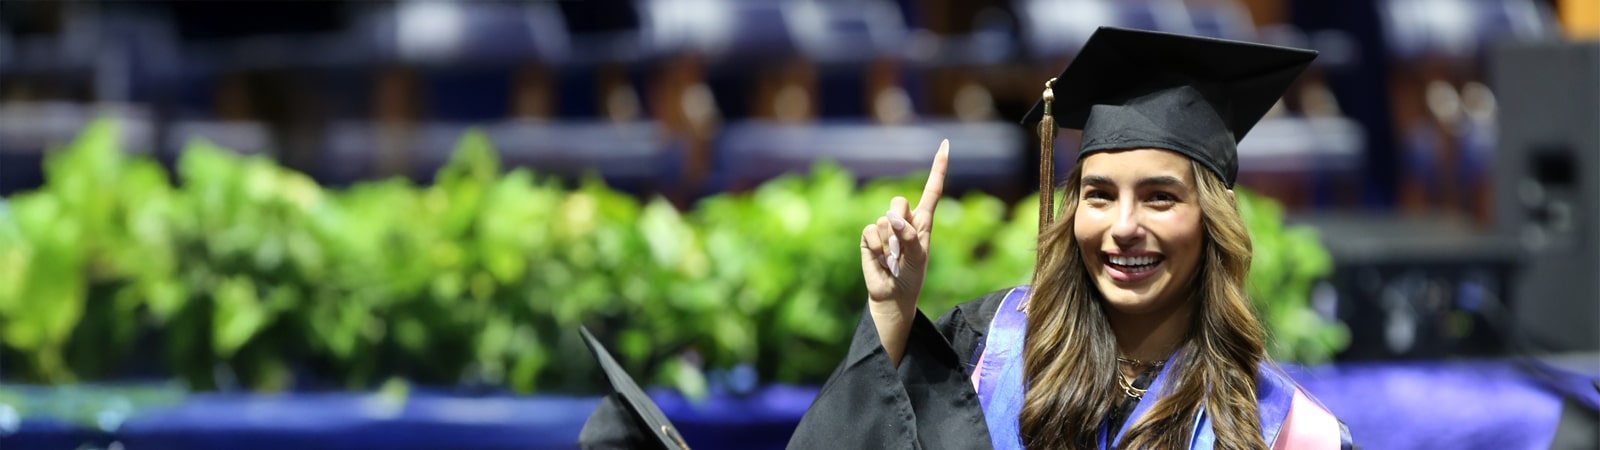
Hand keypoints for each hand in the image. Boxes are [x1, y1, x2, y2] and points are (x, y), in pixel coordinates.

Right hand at [858, 139, 947, 363]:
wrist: (893, 294)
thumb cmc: (912, 276)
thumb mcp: (918, 257)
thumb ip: (909, 236)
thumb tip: (890, 217)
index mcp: (923, 220)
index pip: (932, 189)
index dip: (938, 168)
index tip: (945, 145)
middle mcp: (904, 219)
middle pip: (898, 201)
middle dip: (900, 221)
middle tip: (902, 246)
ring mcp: (884, 227)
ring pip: (884, 219)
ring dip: (890, 244)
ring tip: (894, 259)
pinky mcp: (869, 236)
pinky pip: (871, 231)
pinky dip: (877, 248)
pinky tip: (881, 259)